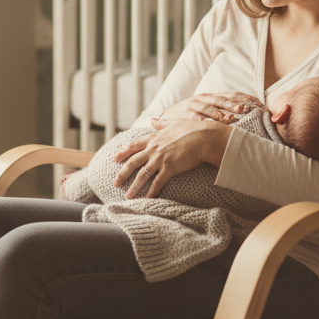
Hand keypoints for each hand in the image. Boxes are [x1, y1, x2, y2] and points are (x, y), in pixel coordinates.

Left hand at [113, 118, 231, 198]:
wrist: (204, 137)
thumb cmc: (192, 129)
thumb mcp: (174, 122)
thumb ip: (161, 123)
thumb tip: (153, 119)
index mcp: (154, 138)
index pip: (133, 146)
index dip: (123, 152)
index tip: (114, 159)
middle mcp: (154, 149)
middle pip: (133, 162)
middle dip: (122, 174)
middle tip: (114, 183)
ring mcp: (160, 158)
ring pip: (142, 175)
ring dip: (133, 187)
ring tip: (127, 196)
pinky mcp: (170, 168)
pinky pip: (157, 182)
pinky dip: (151, 192)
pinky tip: (146, 199)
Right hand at [158, 92, 263, 124]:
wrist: (166, 118)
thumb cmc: (192, 115)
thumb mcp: (207, 108)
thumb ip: (223, 109)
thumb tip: (247, 112)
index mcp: (212, 96)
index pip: (231, 94)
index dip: (244, 98)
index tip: (258, 104)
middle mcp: (203, 98)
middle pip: (221, 100)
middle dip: (233, 104)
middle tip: (244, 109)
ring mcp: (193, 106)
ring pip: (209, 109)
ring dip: (220, 114)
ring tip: (230, 119)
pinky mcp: (184, 115)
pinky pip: (195, 119)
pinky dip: (203, 122)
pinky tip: (209, 126)